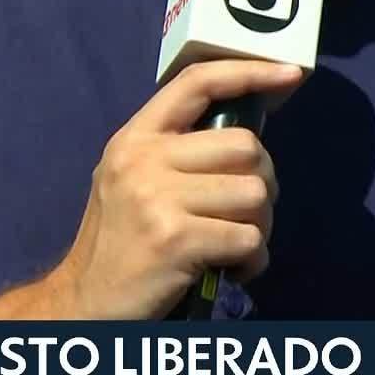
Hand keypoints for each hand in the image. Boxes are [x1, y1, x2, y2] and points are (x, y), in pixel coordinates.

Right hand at [46, 59, 305, 320]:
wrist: (85, 302)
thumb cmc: (122, 241)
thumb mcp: (134, 180)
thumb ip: (179, 152)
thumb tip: (250, 139)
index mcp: (135, 138)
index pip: (196, 82)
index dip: (248, 71)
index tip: (290, 74)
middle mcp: (143, 160)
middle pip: (245, 146)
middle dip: (262, 182)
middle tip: (245, 212)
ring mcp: (157, 199)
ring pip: (255, 194)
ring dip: (260, 226)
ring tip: (234, 244)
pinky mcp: (176, 240)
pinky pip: (249, 239)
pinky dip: (252, 260)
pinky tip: (230, 270)